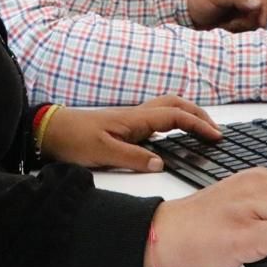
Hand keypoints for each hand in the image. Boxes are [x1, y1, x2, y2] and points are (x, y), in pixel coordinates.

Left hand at [40, 96, 220, 171]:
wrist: (51, 130)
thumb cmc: (73, 139)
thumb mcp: (103, 153)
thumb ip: (132, 157)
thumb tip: (160, 162)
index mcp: (134, 119)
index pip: (174, 115)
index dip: (198, 124)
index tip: (216, 135)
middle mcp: (135, 115)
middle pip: (174, 104)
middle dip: (198, 113)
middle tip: (216, 129)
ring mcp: (130, 118)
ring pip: (165, 108)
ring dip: (186, 114)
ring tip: (201, 129)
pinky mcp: (124, 125)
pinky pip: (156, 117)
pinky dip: (172, 120)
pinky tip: (173, 134)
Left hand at [187, 0, 266, 31]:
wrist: (185, 13)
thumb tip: (258, 3)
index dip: (265, 9)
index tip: (259, 23)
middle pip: (261, 12)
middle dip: (250, 21)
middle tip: (233, 24)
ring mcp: (242, 11)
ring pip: (254, 23)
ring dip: (242, 28)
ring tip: (225, 26)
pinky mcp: (237, 23)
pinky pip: (246, 30)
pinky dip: (237, 32)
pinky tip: (224, 29)